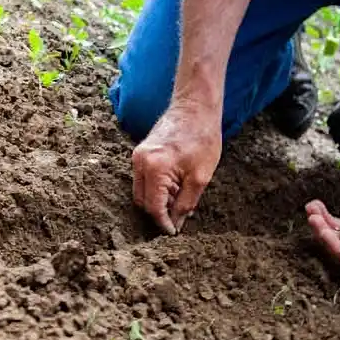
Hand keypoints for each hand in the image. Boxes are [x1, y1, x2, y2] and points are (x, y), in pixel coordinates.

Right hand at [132, 102, 221, 234]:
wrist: (195, 107)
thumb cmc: (202, 138)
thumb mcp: (200, 177)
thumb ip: (186, 203)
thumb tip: (176, 223)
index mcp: (154, 168)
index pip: (153, 207)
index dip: (163, 223)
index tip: (173, 232)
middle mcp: (140, 162)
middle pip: (142, 201)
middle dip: (158, 213)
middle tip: (178, 218)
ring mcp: (137, 156)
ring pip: (140, 191)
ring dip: (157, 201)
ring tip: (179, 199)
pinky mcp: (140, 153)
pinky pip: (143, 179)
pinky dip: (155, 188)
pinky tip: (174, 186)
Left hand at [305, 180, 339, 268]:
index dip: (337, 247)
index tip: (325, 232)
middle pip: (339, 248)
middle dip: (325, 234)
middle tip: (314, 219)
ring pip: (334, 236)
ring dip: (320, 223)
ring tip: (311, 209)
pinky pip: (333, 224)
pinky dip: (323, 215)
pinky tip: (314, 205)